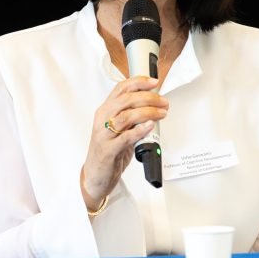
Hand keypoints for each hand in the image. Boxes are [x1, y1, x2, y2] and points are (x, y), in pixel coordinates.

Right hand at [81, 76, 167, 210]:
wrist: (95, 176)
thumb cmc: (109, 151)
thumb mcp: (120, 129)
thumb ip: (133, 117)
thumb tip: (154, 106)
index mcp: (105, 111)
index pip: (120, 89)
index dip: (138, 82)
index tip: (154, 82)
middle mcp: (102, 120)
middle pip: (125, 100)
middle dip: (148, 98)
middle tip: (163, 102)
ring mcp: (104, 135)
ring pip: (126, 116)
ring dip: (147, 112)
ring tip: (161, 113)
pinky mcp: (108, 150)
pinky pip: (125, 137)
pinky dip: (139, 130)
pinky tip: (150, 126)